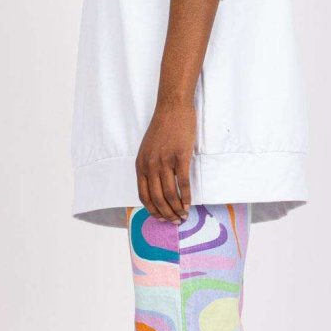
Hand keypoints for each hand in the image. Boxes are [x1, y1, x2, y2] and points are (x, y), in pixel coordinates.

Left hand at [135, 100, 194, 221]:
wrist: (172, 108)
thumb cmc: (162, 129)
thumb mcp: (148, 150)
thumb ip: (150, 167)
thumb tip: (156, 187)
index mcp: (141, 165)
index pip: (143, 195)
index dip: (152, 211)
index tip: (160, 218)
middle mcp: (150, 165)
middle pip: (157, 198)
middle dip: (166, 214)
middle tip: (175, 221)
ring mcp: (165, 161)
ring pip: (170, 194)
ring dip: (176, 208)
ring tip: (183, 215)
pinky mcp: (180, 157)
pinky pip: (183, 183)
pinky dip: (186, 197)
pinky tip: (189, 203)